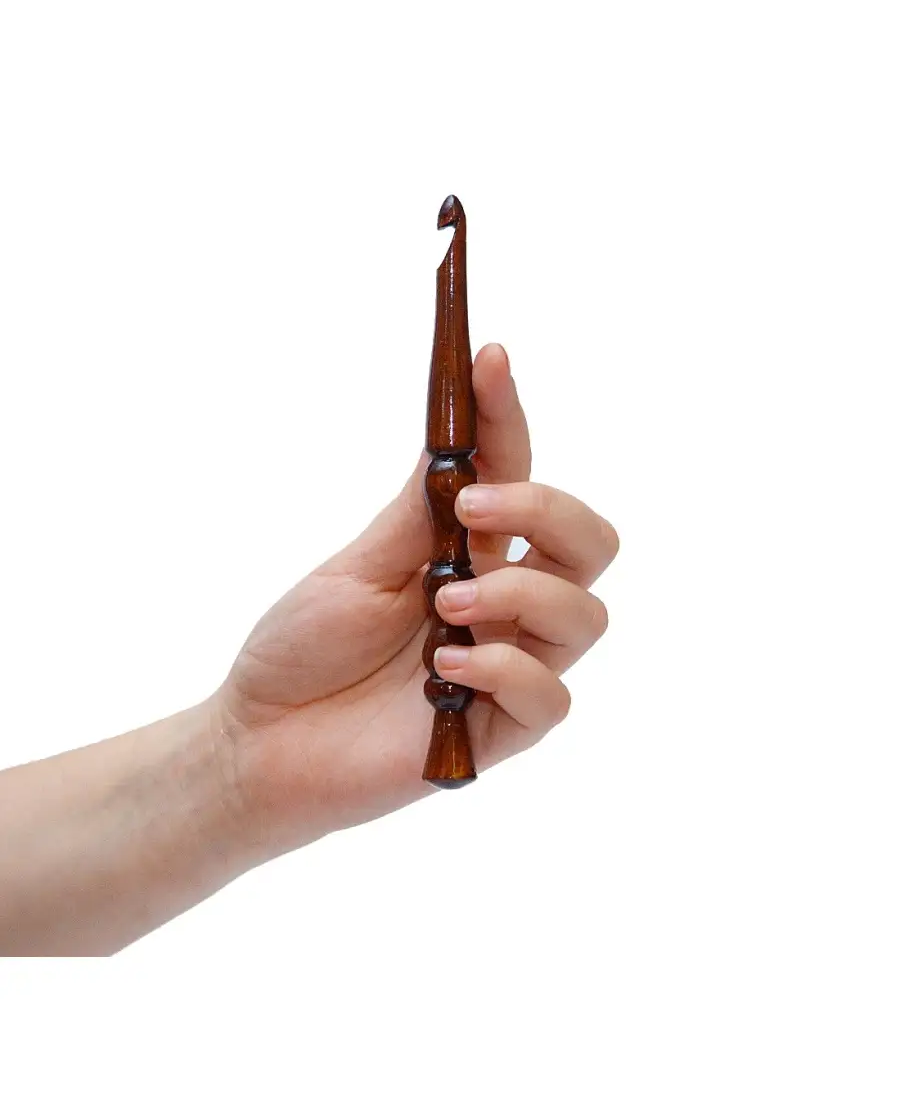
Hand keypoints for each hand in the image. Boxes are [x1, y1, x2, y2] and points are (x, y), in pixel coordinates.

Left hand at [212, 344, 617, 858]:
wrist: (259, 741)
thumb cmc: (301, 648)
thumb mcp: (359, 564)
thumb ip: (420, 512)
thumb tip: (459, 435)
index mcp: (468, 553)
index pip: (516, 472)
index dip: (509, 414)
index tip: (489, 361)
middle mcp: (502, 602)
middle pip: (590, 543)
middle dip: (549, 511)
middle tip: (476, 511)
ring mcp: (507, 666)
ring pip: (586, 616)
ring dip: (523, 593)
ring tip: (445, 604)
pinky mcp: (497, 733)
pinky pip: (550, 698)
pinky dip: (506, 669)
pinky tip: (444, 667)